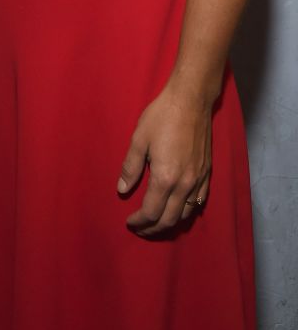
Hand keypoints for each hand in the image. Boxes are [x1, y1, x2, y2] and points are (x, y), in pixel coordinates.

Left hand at [117, 82, 211, 235]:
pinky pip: (198, 202)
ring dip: (170, 223)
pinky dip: (186, 211)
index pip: (151, 212)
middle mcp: (184, 185)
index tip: (129, 222)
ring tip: (156, 222)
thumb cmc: (161, 117)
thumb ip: (130, 167)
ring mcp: (199, 180)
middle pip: (169, 219)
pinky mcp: (207, 173)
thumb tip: (121, 189)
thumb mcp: (139, 139)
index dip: (139, 221)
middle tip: (140, 228)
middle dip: (153, 228)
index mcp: (165, 178)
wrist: (191, 101)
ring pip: (186, 214)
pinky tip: (178, 208)